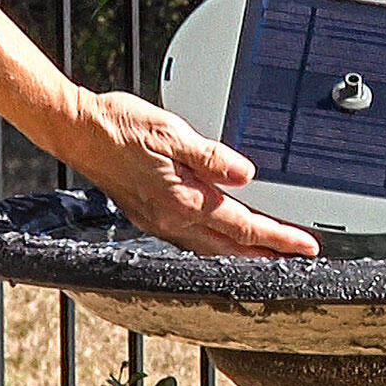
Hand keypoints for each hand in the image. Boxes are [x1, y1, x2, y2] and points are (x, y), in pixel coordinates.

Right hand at [70, 90, 319, 256]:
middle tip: (297, 258)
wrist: (79, 131)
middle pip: (233, 249)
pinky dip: (218, 247)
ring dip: (244, 254)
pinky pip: (194, 242)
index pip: (245, 226)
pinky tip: (224, 241)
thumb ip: (210, 156)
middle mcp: (173, 219)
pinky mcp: (152, 218)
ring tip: (269, 254)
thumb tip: (245, 174)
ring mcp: (161, 222)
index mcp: (184, 199)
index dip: (280, 237)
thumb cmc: (120, 127)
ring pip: (213, 250)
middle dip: (269, 255)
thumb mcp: (171, 132)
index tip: (306, 245)